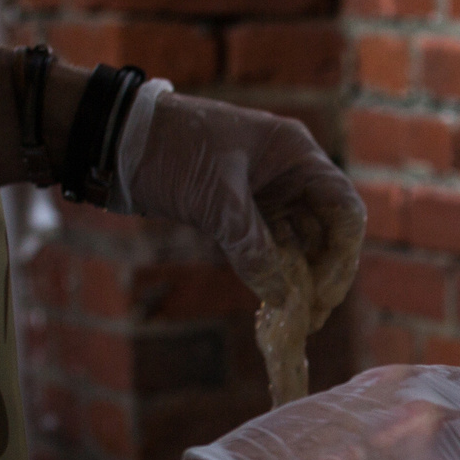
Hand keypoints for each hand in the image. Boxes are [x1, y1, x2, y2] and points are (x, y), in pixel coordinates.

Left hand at [123, 93, 366, 401]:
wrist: (114, 140)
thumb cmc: (169, 149)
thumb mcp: (214, 198)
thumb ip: (251, 246)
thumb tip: (282, 297)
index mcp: (296, 154)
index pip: (345, 210)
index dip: (342, 256)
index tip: (322, 293)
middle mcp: (291, 174)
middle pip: (329, 232)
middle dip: (325, 275)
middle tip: (311, 317)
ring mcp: (268, 194)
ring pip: (303, 244)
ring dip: (301, 280)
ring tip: (295, 320)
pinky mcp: (243, 213)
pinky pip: (273, 249)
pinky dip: (275, 275)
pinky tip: (273, 303)